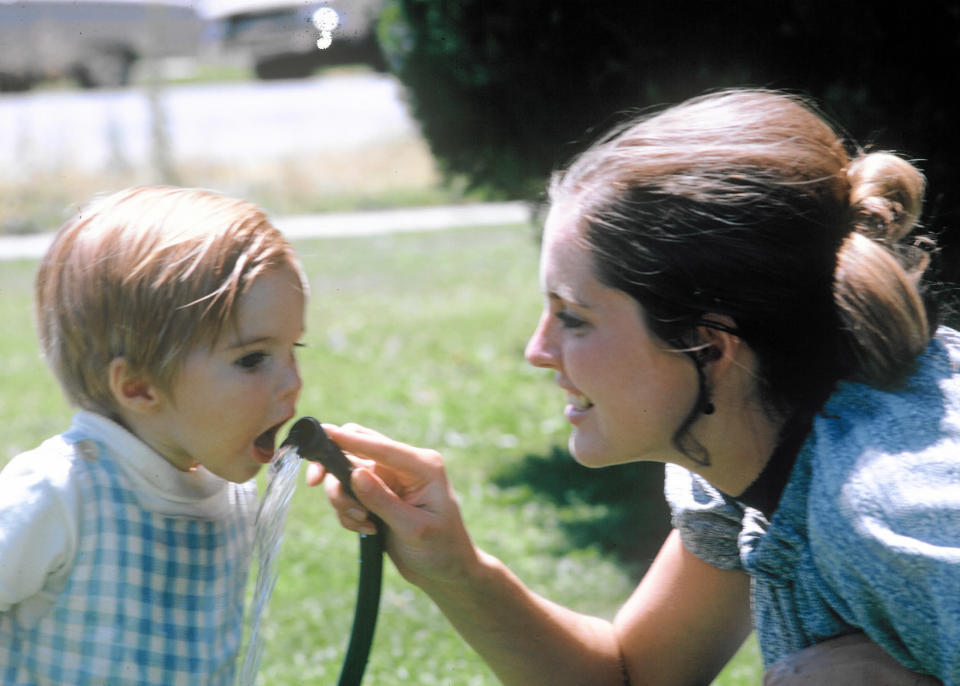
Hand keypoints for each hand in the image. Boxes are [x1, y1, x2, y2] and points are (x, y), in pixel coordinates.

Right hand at [306, 423, 480, 588]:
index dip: (349, 440)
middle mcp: (404, 465)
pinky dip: (348, 512)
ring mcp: (390, 478)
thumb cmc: (441, 549)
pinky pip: (348, 492)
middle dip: (335, 471)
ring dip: (343, 500)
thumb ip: (382, 500)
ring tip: (363, 524)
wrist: (446, 571)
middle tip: (315, 484)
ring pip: (346, 473)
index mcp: (423, 465)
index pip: (381, 446)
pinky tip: (368, 530)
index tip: (322, 433)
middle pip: (357, 448)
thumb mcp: (413, 528)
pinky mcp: (378, 494)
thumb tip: (354, 473)